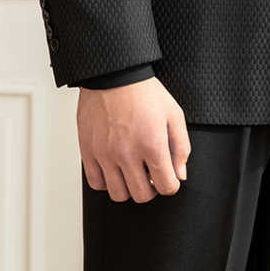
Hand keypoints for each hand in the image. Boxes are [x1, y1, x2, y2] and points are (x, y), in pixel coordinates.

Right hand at [77, 76, 190, 202]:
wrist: (113, 74)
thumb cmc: (143, 91)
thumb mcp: (173, 114)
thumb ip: (181, 147)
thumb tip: (180, 175)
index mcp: (152, 144)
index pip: (167, 187)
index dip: (171, 185)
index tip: (168, 177)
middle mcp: (127, 153)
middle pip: (142, 196)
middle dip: (151, 189)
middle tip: (150, 175)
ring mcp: (105, 154)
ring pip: (118, 194)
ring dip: (129, 188)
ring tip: (132, 172)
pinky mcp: (88, 151)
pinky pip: (96, 183)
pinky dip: (106, 181)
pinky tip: (114, 168)